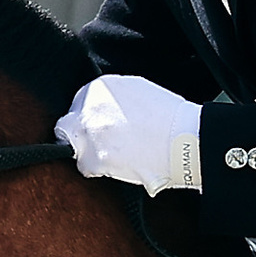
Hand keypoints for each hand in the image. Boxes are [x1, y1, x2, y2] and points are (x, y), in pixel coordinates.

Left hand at [54, 75, 203, 194]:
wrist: (186, 140)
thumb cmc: (170, 117)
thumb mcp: (137, 90)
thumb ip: (113, 97)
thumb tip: (102, 108)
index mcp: (101, 87)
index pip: (79, 104)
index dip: (89, 119)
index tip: (102, 129)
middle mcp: (90, 107)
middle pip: (69, 125)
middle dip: (81, 135)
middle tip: (98, 145)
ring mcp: (91, 132)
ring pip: (74, 146)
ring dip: (88, 152)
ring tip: (113, 156)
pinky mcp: (96, 158)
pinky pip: (84, 167)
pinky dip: (97, 169)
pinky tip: (115, 166)